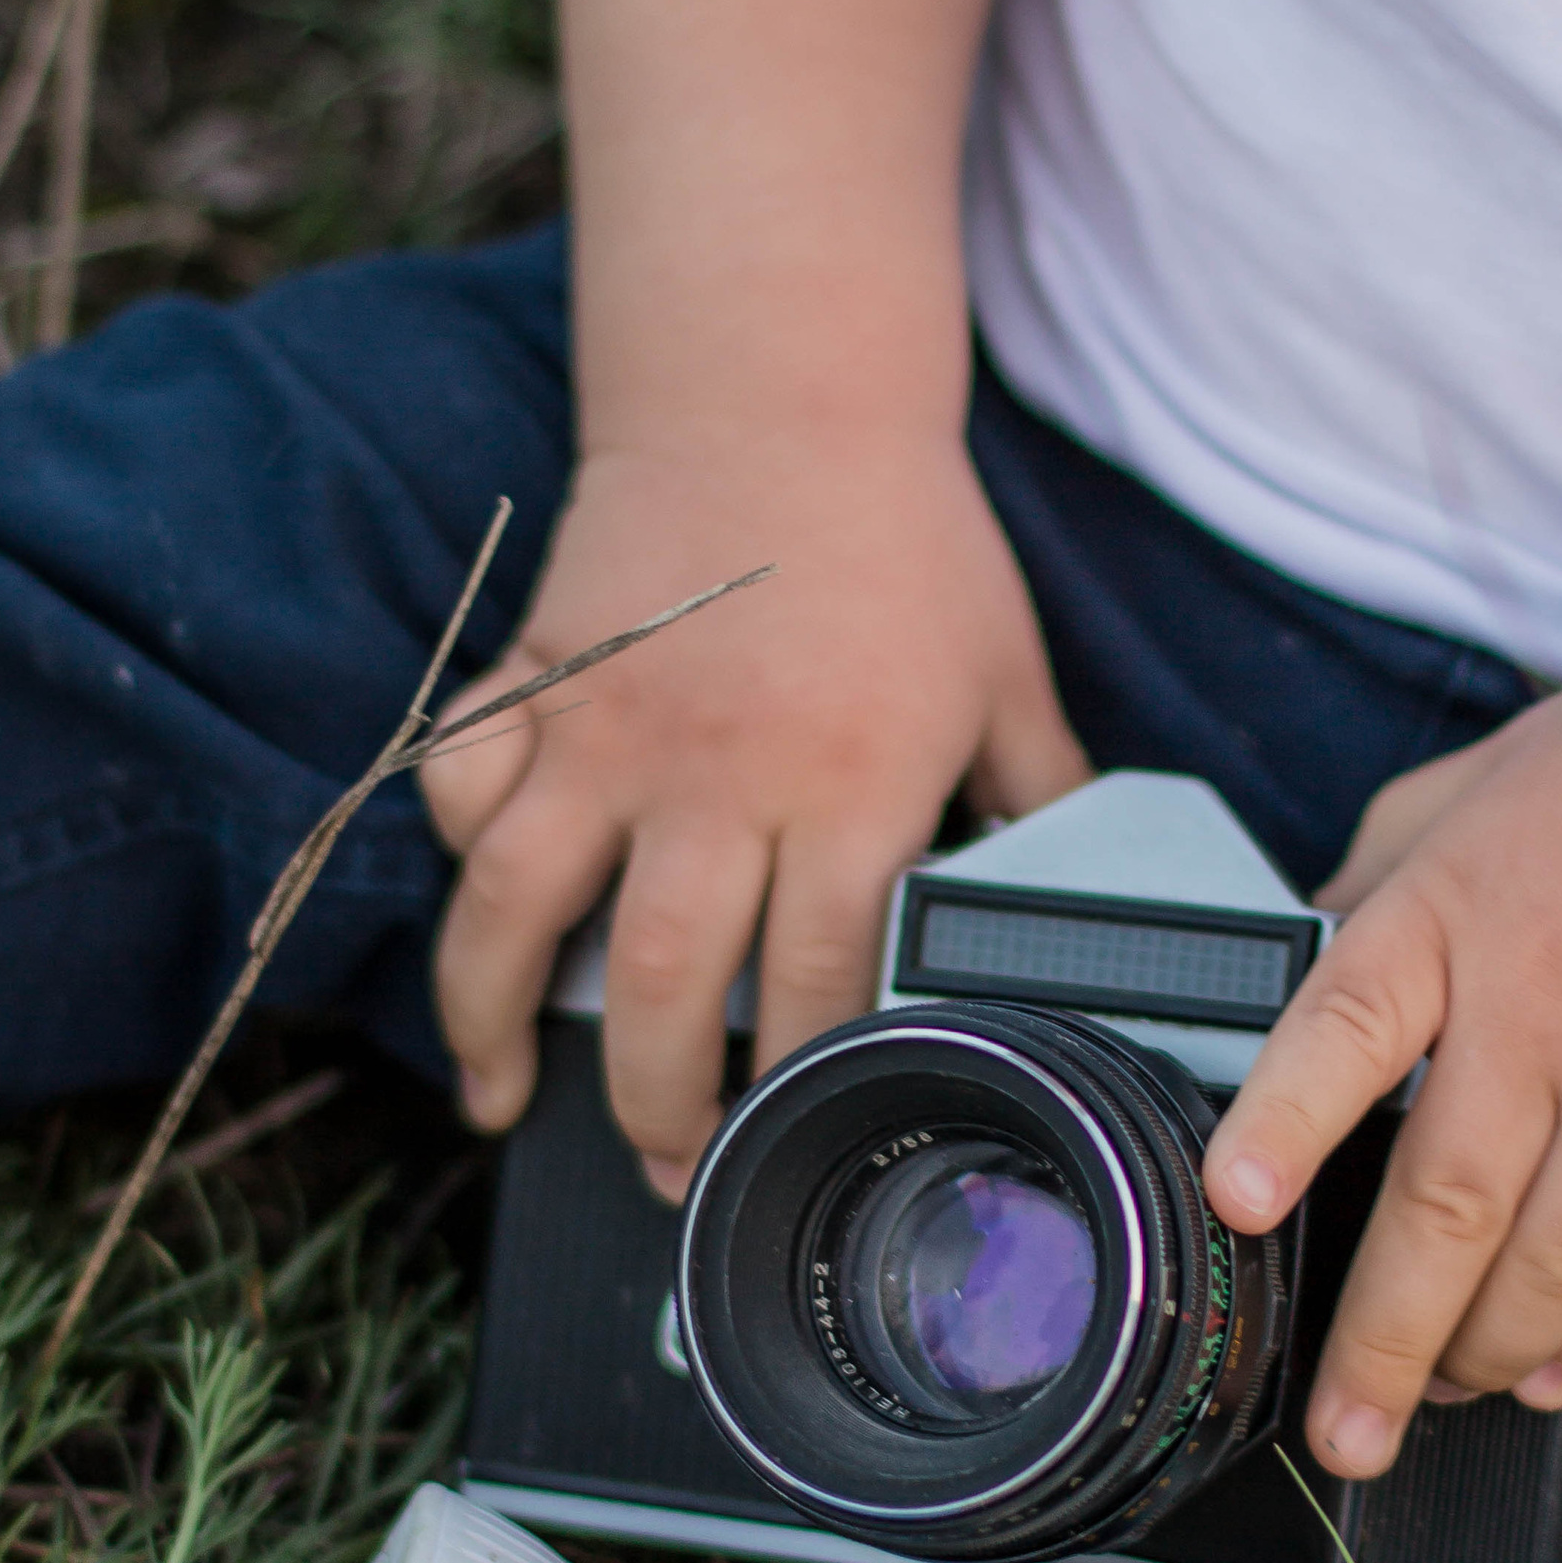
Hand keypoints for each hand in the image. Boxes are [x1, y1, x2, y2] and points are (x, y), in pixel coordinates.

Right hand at [422, 436, 1088, 1187]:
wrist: (784, 392)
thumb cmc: (910, 546)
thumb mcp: (1003, 680)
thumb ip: (1043, 809)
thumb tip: (1101, 916)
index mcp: (851, 783)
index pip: (818, 982)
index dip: (802, 1081)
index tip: (797, 1138)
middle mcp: (716, 770)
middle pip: (665, 981)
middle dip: (658, 1104)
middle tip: (668, 1170)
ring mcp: (606, 724)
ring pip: (517, 903)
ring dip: (495, 1017)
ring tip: (502, 1097)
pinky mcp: (535, 677)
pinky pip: (463, 782)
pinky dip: (460, 851)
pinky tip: (482, 915)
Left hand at [1201, 653, 1561, 1475]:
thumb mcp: (1470, 790)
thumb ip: (1376, 885)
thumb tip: (1287, 966)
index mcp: (1454, 913)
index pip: (1346, 1028)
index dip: (1284, 1124)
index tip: (1234, 1204)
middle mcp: (1551, 1007)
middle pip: (1448, 1202)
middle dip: (1382, 1341)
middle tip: (1342, 1431)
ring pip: (1554, 1264)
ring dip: (1485, 1356)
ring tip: (1435, 1400)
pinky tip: (1544, 1378)